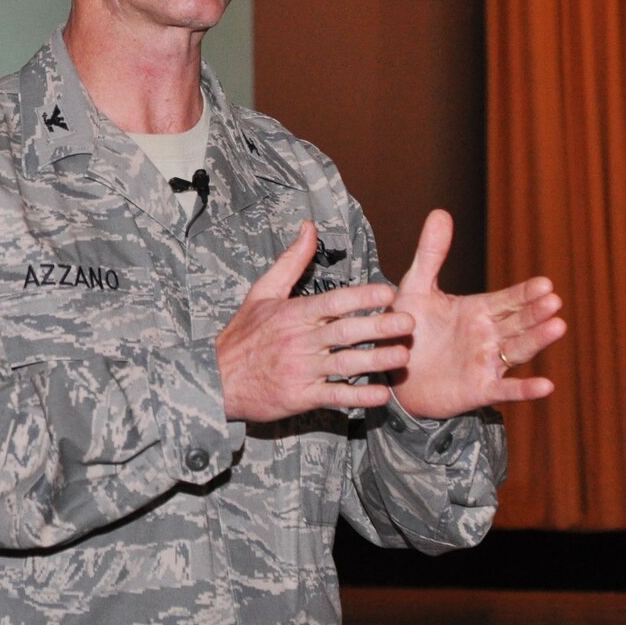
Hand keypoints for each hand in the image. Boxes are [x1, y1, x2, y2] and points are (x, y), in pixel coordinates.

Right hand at [218, 222, 414, 421]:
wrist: (216, 379)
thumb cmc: (243, 334)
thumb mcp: (261, 292)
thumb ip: (292, 261)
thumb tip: (309, 227)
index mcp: (292, 313)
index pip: (332, 301)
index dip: (362, 296)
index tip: (388, 292)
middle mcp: (299, 340)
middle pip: (345, 331)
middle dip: (380, 326)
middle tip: (409, 322)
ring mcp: (300, 370)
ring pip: (345, 363)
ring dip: (377, 361)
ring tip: (403, 356)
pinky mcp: (300, 396)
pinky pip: (335, 396)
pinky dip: (359, 396)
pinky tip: (381, 394)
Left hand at [387, 209, 566, 417]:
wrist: (392, 371)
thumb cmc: (408, 328)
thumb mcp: (416, 288)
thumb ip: (431, 254)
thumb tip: (441, 212)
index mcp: (478, 311)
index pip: (508, 299)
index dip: (525, 293)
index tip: (546, 284)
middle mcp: (489, 336)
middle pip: (518, 322)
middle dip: (536, 312)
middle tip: (554, 301)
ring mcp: (487, 363)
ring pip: (518, 350)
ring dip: (538, 340)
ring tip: (558, 327)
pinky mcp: (479, 389)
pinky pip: (505, 390)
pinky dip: (525, 389)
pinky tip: (546, 386)